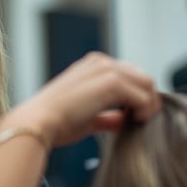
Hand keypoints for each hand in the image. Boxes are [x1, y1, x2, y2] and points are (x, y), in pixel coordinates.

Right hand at [5, 52, 159, 147]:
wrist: (37, 123)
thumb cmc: (55, 123)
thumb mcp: (86, 117)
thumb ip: (106, 115)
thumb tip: (123, 120)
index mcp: (93, 65)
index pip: (129, 74)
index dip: (138, 95)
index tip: (137, 116)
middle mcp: (101, 62)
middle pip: (142, 76)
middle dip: (148, 98)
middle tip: (144, 120)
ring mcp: (106, 69)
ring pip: (146, 83)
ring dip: (149, 104)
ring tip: (141, 122)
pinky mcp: (112, 83)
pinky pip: (143, 95)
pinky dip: (145, 110)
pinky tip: (136, 122)